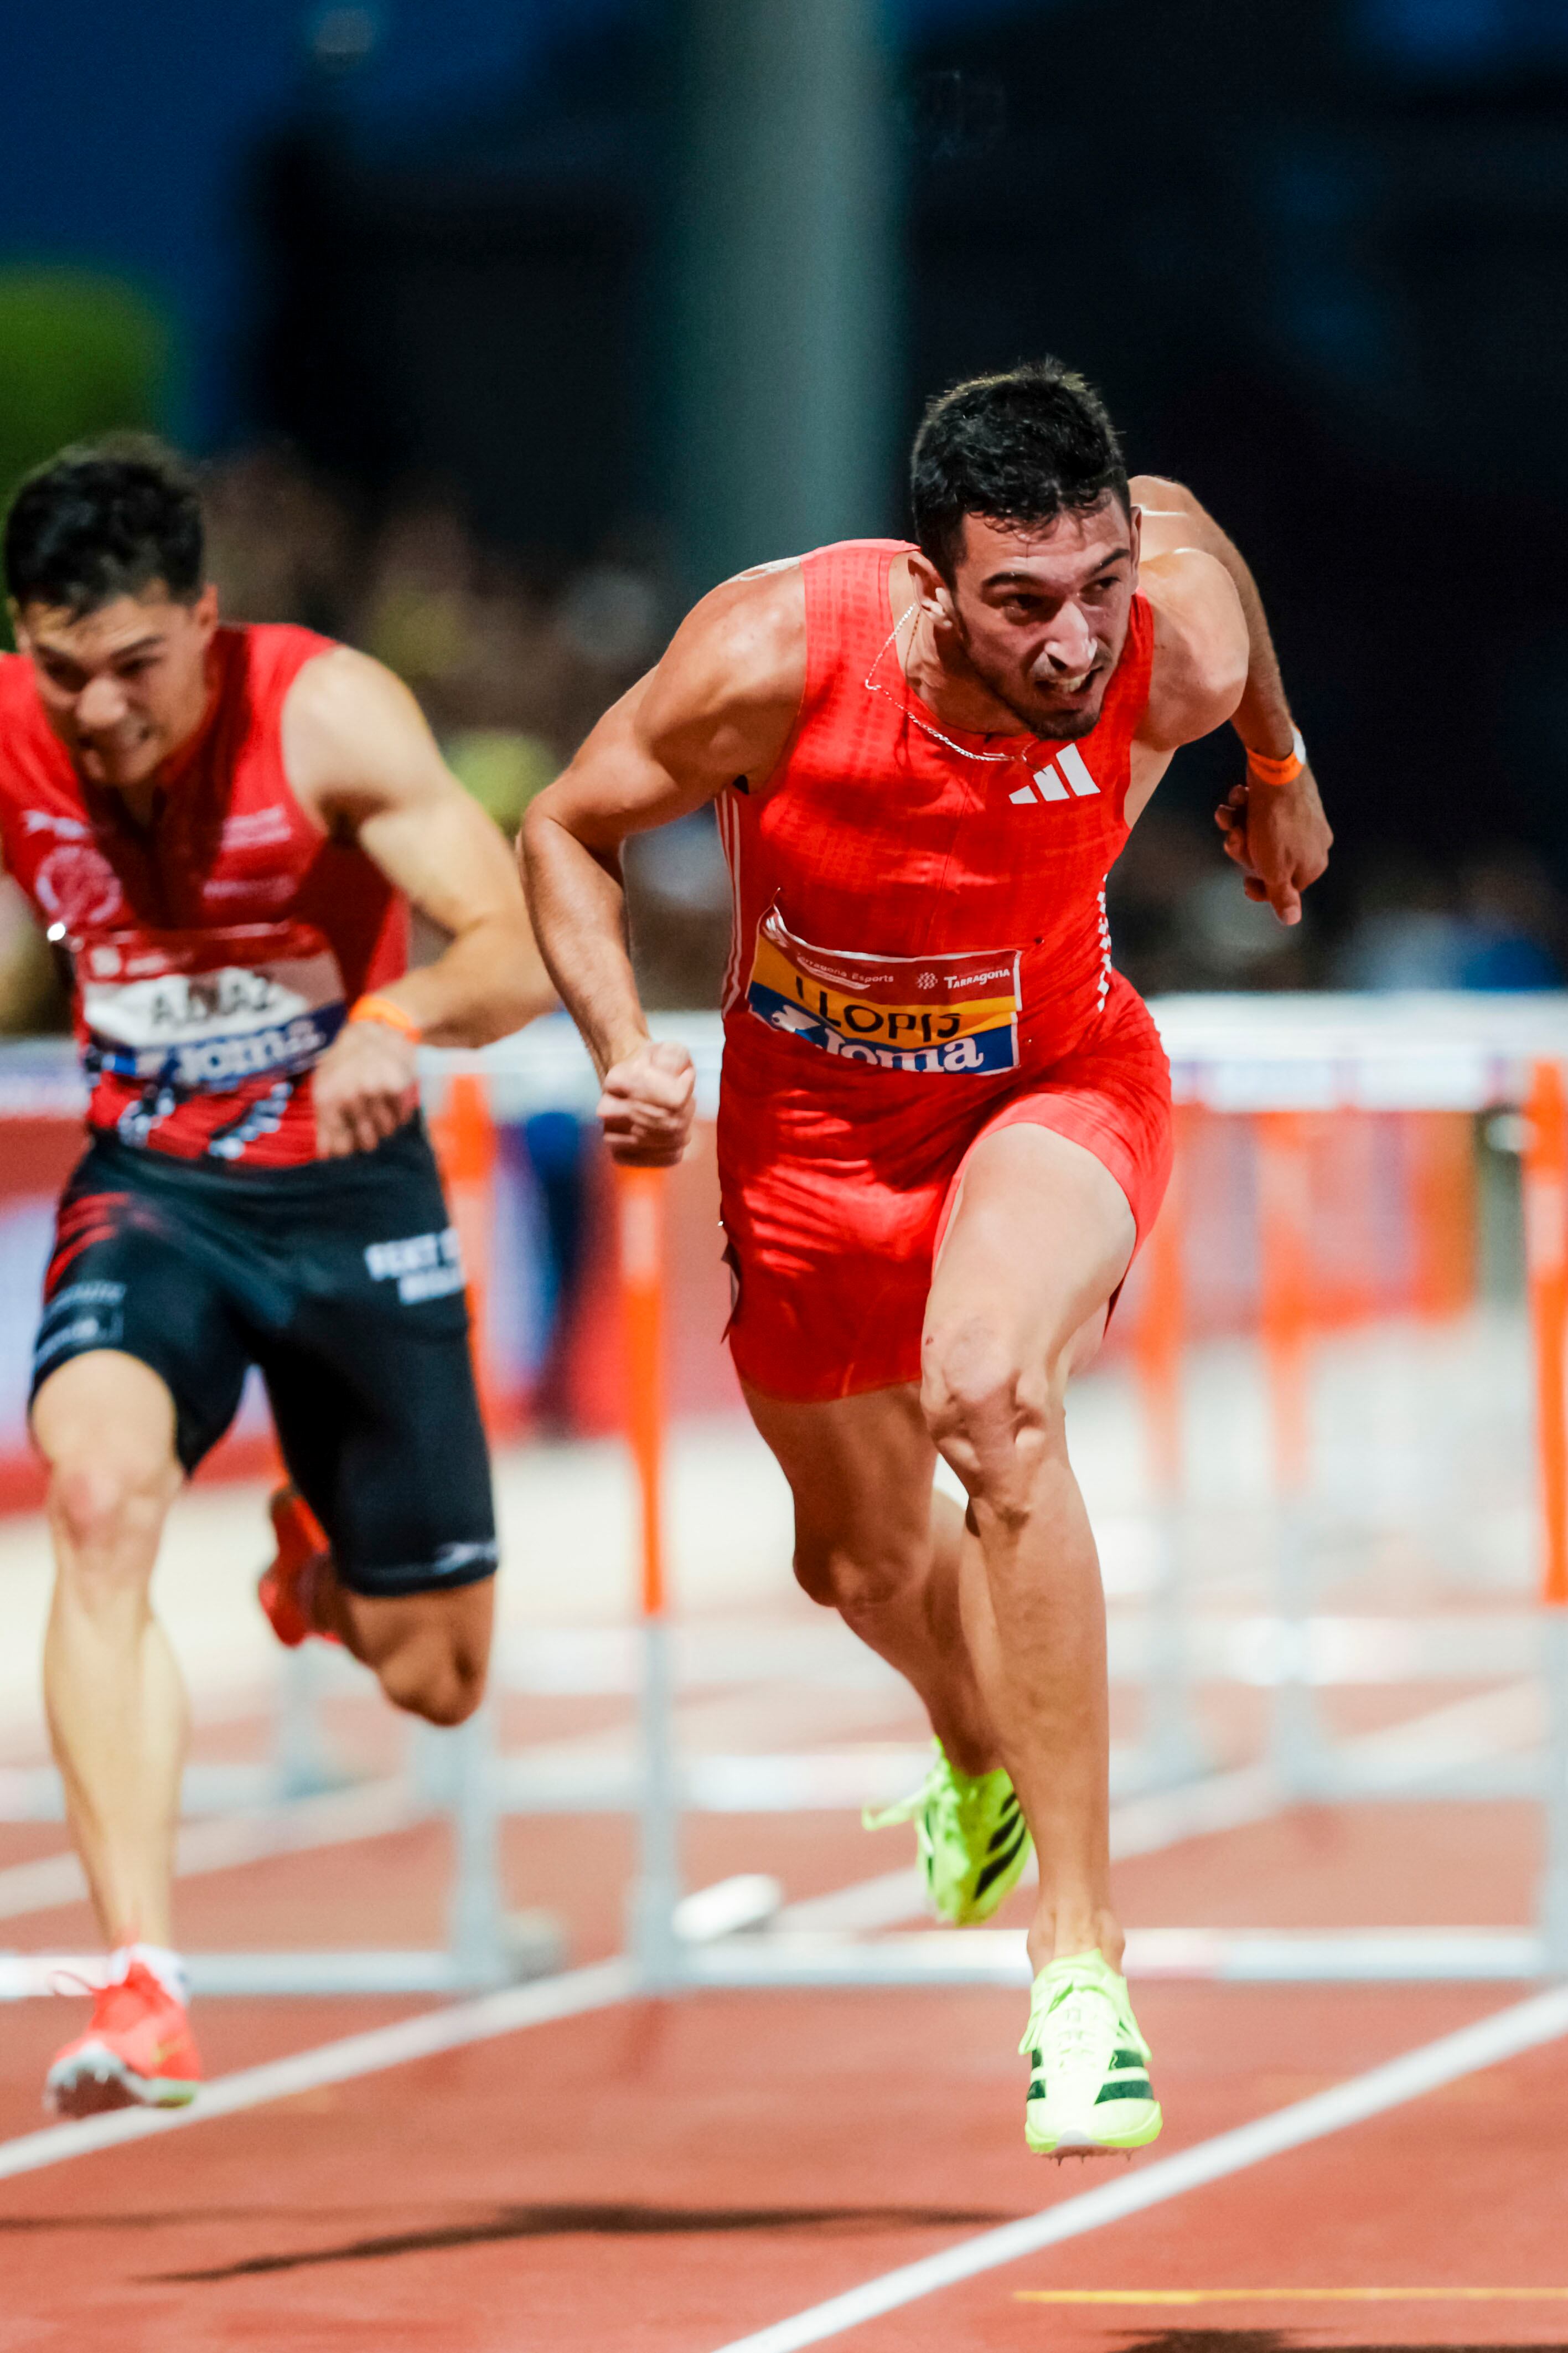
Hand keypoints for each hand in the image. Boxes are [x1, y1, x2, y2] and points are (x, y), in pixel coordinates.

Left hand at [313, 1018, 419, 1156]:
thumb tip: (326, 1155)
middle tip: (369, 1120)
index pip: (341, 1148)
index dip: (349, 1150)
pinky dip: (399, 1112)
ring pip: (386, 1131)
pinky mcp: (395, 1087)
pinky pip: (401, 1117)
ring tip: (380, 1104)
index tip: (352, 1142)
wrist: (375, 1029)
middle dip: (370, 1136)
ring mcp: (373, 1093)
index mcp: (328, 1099)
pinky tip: (391, 1097)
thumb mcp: (325, 1086)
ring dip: (386, 1123)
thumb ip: (325, 1123)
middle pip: (367, 1143)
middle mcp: (349, 1097)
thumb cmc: (345, 1060)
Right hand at [597, 1038, 695, 1167]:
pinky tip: (670, 1133)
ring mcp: (610, 1137)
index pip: (673, 1100)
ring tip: (676, 1112)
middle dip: (686, 1110)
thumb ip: (675, 1058)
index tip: (683, 1077)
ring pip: (670, 1141)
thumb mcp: (668, 1051)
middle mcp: (607, 1110)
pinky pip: (666, 1158)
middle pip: (671, 1123)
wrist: (633, 1084)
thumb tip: (675, 1080)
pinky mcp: (621, 1156)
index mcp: (617, 1080)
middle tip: (683, 1098)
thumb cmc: (655, 1066)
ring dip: (684, 1127)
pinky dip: (677, 1146)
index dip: (686, 1088)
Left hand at [1214, 765, 1331, 925]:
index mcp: (1314, 865)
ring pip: (1260, 833)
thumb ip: (1282, 896)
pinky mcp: (1286, 797)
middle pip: (1268, 860)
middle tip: (1234, 837)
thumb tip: (1292, 921)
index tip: (1245, 883)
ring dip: (1238, 825)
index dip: (1261, 886)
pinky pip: (1261, 811)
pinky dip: (1244, 806)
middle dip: (1244, 850)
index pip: (1285, 888)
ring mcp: (1300, 818)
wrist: (1276, 769)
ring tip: (1230, 813)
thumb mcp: (1275, 869)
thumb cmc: (1276, 825)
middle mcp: (1312, 842)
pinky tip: (1239, 796)